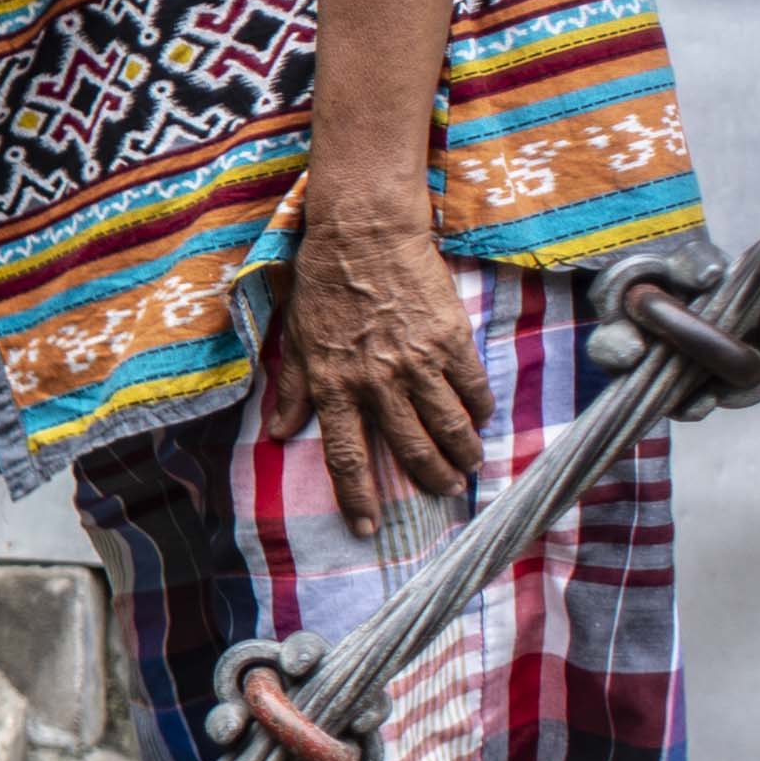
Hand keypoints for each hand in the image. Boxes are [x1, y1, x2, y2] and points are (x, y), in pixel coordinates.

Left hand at [267, 183, 488, 534]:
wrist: (364, 232)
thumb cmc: (324, 282)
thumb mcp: (296, 337)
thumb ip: (294, 390)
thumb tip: (277, 433)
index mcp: (333, 384)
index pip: (344, 456)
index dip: (357, 497)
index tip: (366, 528)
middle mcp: (375, 381)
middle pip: (408, 449)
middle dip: (429, 479)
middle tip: (446, 493)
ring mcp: (416, 361)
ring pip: (447, 425)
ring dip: (462, 453)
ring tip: (470, 467)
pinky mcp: (451, 338)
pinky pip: (472, 387)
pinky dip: (480, 409)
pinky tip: (482, 419)